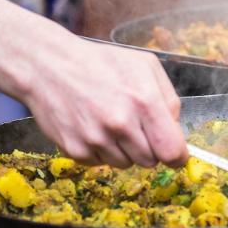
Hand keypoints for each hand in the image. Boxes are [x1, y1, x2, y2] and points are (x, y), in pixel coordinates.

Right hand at [23, 39, 187, 167]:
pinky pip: (101, 163)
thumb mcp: (145, 66)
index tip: (175, 153)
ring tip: (112, 122)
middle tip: (136, 126)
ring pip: (126, 164)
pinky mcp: (75, 150)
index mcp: (144, 102)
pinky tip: (94, 127)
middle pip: (150, 161)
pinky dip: (101, 150)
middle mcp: (120, 124)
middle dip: (149, 148)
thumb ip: (168, 98)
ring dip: (125, 150)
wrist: (50, 66)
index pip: (172, 150)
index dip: (177, 156)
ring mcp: (96, 139)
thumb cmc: (101, 63)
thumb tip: (175, 128)